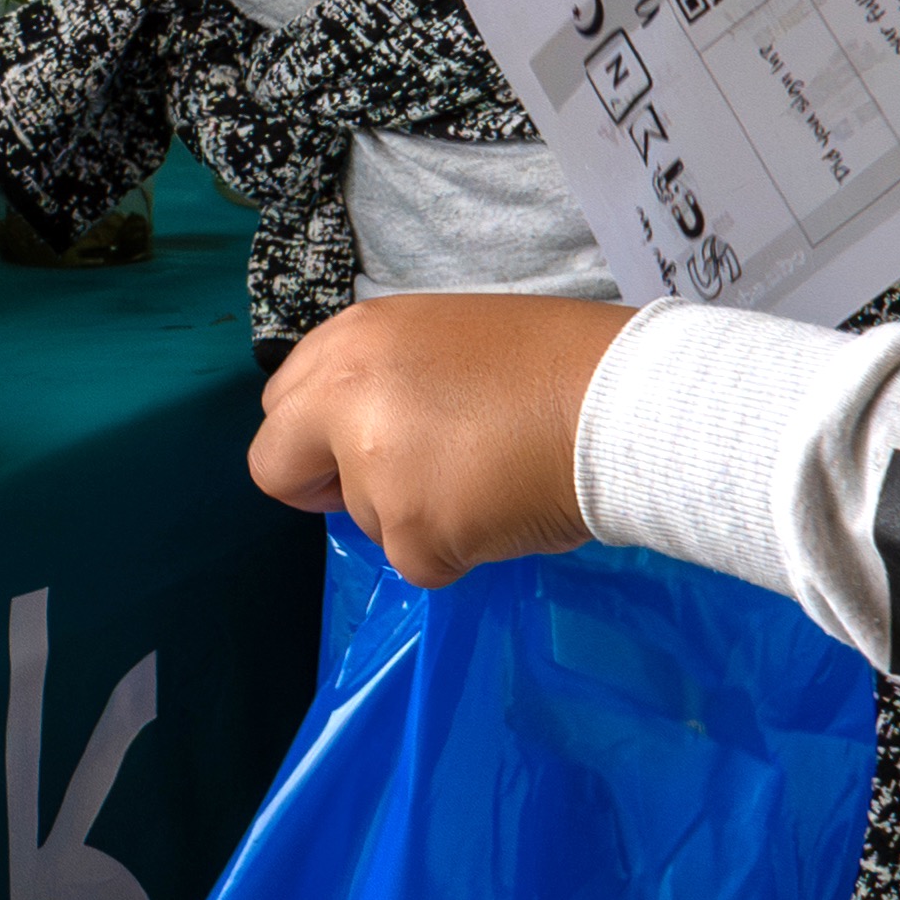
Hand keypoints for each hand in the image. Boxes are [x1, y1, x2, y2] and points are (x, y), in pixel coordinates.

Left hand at [249, 294, 634, 587]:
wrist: (624, 401)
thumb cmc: (557, 364)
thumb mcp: (446, 341)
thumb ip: (386, 383)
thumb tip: (361, 440)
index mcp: (355, 339)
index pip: (283, 403)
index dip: (315, 436)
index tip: (347, 452)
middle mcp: (346, 396)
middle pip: (275, 464)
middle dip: (320, 488)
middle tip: (388, 491)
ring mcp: (375, 467)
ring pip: (368, 520)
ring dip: (417, 516)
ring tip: (491, 476)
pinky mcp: (413, 531)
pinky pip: (419, 560)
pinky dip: (460, 549)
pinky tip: (506, 507)